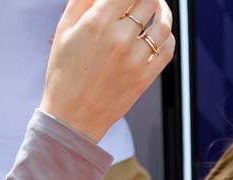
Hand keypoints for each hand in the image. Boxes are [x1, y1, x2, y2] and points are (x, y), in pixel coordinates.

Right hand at [40, 0, 174, 143]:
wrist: (72, 116)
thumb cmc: (64, 71)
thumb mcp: (64, 29)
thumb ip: (83, 1)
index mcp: (97, 23)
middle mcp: (119, 39)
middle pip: (148, 1)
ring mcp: (136, 59)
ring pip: (163, 24)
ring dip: (164, 10)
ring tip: (158, 5)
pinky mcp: (145, 77)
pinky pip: (167, 50)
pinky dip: (168, 35)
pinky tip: (161, 31)